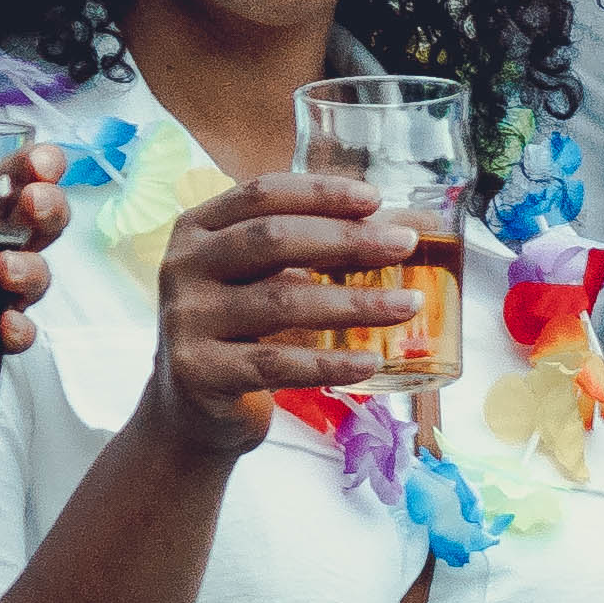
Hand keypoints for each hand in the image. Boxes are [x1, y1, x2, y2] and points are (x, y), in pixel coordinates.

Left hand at [0, 147, 76, 374]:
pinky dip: (18, 329)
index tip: (40, 161)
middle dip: (51, 208)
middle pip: (46, 222)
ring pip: (39, 276)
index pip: (20, 176)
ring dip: (31, 270)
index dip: (42, 163)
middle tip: (34, 203)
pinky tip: (3, 325)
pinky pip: (20, 333)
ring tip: (2, 268)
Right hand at [132, 173, 422, 456]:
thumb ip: (327, 247)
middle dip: (346, 239)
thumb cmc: (243, 332)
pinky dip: (330, 364)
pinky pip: (277, 364)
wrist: (192, 411)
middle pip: (271, 239)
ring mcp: (187, 320)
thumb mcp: (270, 280)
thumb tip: (420, 220)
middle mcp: (183, 267)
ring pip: (281, 302)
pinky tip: (371, 362)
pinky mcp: (200, 372)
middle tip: (405, 244)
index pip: (261, 193)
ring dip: (354, 302)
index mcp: (198, 229)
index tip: (375, 199)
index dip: (319, 192)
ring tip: (408, 305)